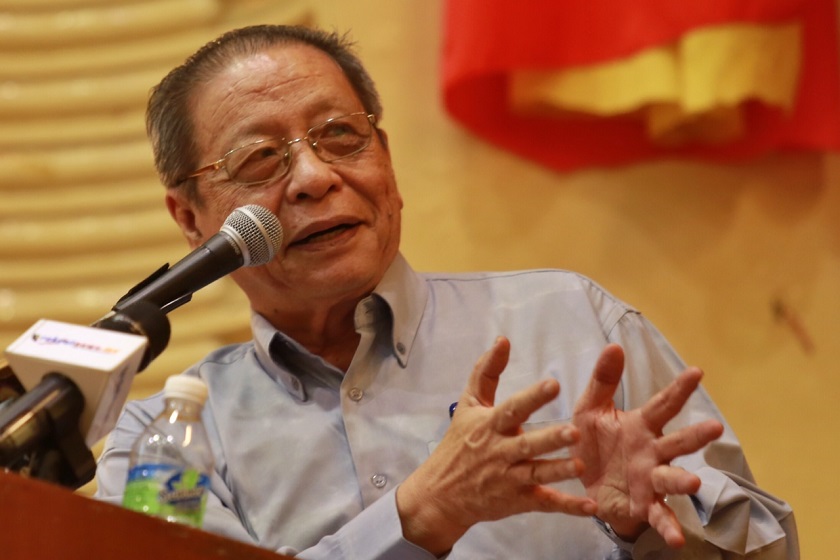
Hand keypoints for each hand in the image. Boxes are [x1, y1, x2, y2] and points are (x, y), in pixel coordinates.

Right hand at [397, 336, 597, 554]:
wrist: (440, 494)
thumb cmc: (459, 443)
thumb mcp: (468, 405)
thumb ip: (486, 372)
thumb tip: (503, 340)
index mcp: (490, 426)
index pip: (513, 408)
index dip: (533, 397)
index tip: (553, 385)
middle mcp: (500, 452)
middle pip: (528, 444)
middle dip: (549, 439)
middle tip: (573, 431)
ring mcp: (509, 479)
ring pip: (537, 474)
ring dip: (559, 470)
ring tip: (581, 465)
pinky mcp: (518, 501)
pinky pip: (545, 503)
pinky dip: (568, 506)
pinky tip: (590, 506)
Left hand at [571, 344, 723, 547]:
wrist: (580, 482)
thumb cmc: (592, 441)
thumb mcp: (590, 409)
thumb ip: (602, 381)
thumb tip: (614, 346)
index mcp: (641, 426)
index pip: (663, 404)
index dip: (679, 388)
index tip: (697, 371)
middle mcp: (652, 452)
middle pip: (677, 442)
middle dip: (696, 436)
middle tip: (715, 428)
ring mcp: (651, 480)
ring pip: (672, 479)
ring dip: (683, 482)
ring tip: (694, 484)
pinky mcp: (643, 505)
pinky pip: (659, 517)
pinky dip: (668, 527)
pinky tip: (676, 539)